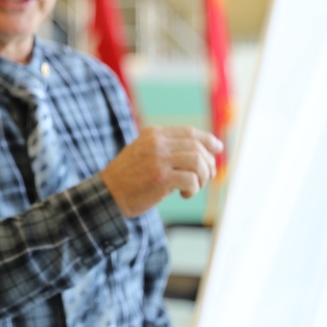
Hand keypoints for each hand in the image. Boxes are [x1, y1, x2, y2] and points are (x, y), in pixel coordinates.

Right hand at [99, 126, 220, 217]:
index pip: (189, 131)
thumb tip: (200, 151)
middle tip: (206, 177)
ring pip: (198, 161)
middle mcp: (157, 143)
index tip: (218, 148)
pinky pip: (191, 180)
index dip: (208, 139)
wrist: (108, 194)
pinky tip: (184, 195)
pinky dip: (193, 189)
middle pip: (197, 147)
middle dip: (208, 163)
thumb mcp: (143, 152)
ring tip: (193, 187)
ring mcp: (159, 160)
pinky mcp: (161, 178)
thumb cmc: (128, 177)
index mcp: (153, 134)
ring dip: (202, 177)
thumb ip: (165, 147)